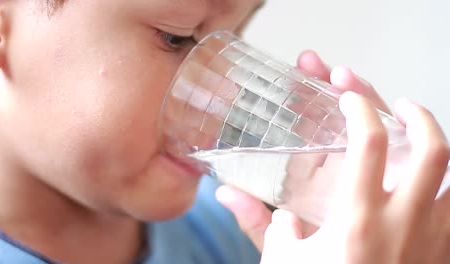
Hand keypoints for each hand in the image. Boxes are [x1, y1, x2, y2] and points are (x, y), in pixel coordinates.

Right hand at [260, 94, 449, 262]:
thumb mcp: (282, 262)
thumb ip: (257, 222)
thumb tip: (227, 194)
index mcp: (356, 221)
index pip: (369, 145)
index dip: (360, 108)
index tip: (348, 98)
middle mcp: (403, 226)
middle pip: (434, 152)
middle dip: (419, 115)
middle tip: (399, 105)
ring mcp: (431, 241)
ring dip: (441, 148)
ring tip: (420, 135)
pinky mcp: (440, 255)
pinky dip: (446, 186)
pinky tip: (426, 182)